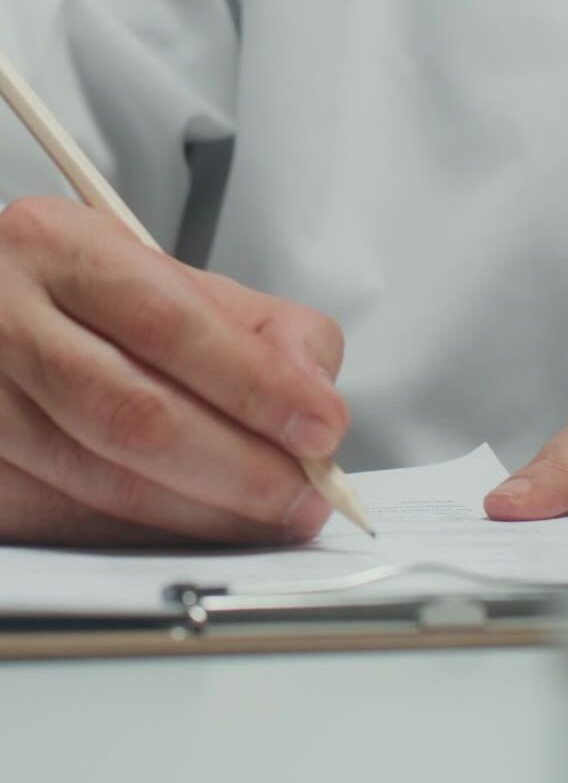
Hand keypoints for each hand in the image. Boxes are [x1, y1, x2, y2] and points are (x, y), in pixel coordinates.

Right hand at [0, 197, 349, 546]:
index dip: (255, 384)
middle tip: (306, 494)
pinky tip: (198, 525)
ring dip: (203, 512)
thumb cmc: (75, 297)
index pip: (169, 323)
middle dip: (240, 467)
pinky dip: (149, 534)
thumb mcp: (160, 275)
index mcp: (55, 248)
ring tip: (269, 516)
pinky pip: (70, 521)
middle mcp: (1, 322)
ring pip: (101, 482)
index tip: (320, 423)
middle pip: (134, 414)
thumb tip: (312, 389)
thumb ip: (254, 323)